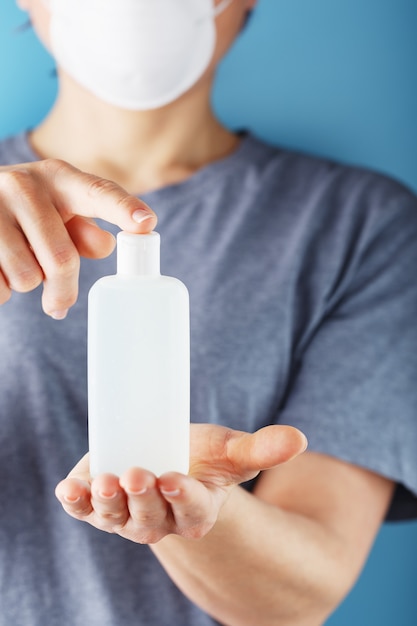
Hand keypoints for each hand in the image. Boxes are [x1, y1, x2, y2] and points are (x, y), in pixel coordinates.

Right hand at [0, 159, 156, 317]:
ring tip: (15, 264)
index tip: (146, 224)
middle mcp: (23, 185)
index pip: (98, 193)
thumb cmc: (25, 212)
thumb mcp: (56, 211)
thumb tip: (106, 245)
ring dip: (26, 286)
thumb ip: (83, 229)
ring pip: (27, 279)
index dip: (124, 209)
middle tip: (59, 303)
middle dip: (63, 290)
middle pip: (62, 260)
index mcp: (57, 178)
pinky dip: (1, 290)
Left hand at [55, 424, 306, 543]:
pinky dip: (76, 502)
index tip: (173, 477)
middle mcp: (159, 520)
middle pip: (151, 516)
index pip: (191, 510)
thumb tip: (299, 438)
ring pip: (116, 517)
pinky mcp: (98, 503)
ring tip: (106, 482)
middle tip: (138, 473)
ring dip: (108, 503)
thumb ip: (262, 448)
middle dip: (143, 497)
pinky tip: (69, 489)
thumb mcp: (230, 451)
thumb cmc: (202, 459)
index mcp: (195, 511)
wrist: (169, 463)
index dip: (182, 497)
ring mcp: (126, 515)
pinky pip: (85, 510)